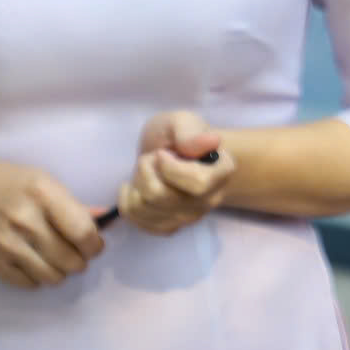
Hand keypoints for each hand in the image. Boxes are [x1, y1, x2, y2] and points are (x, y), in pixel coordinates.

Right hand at [0, 157, 103, 288]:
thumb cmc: (5, 182)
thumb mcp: (42, 180)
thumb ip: (72, 204)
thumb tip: (103, 220)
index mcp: (42, 194)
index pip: (83, 232)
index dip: (95, 245)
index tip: (94, 245)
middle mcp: (25, 220)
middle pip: (69, 260)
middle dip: (81, 262)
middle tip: (77, 256)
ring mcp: (5, 245)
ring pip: (51, 277)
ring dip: (61, 273)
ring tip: (57, 261)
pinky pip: (27, 284)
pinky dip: (37, 279)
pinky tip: (34, 264)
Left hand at [116, 110, 237, 235]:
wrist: (172, 152)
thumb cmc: (179, 135)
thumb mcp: (181, 122)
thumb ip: (191, 132)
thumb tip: (212, 141)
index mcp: (222, 172)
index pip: (198, 183)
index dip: (170, 168)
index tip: (162, 153)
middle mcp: (210, 200)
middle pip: (162, 197)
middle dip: (145, 171)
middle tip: (152, 157)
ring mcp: (188, 217)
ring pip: (144, 207)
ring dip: (136, 182)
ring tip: (147, 170)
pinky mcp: (168, 227)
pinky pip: (135, 218)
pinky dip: (128, 199)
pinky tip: (137, 187)